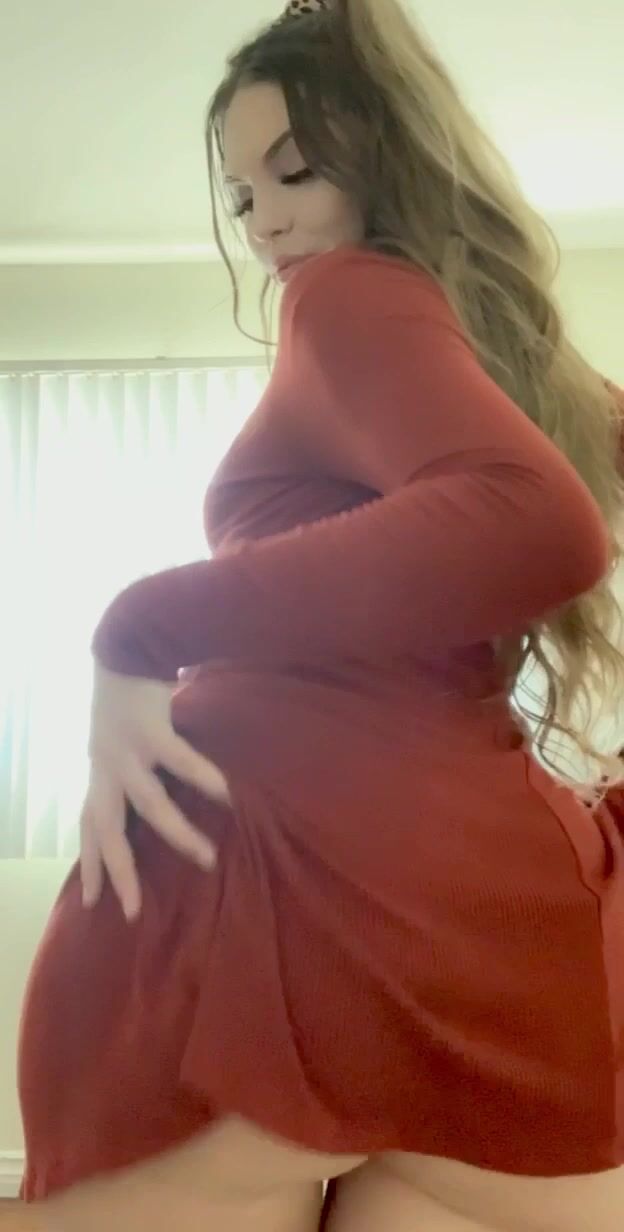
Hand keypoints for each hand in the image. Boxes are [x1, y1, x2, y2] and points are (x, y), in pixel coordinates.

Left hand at [80, 662, 229, 919]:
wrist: (125, 646)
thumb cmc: (130, 695)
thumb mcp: (122, 740)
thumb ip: (136, 768)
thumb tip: (161, 797)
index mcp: (100, 772)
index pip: (88, 826)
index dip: (89, 863)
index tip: (91, 901)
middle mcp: (105, 768)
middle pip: (107, 830)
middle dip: (119, 872)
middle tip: (133, 910)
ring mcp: (126, 750)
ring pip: (149, 805)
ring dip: (178, 835)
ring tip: (206, 858)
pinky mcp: (150, 728)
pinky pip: (179, 760)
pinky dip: (202, 778)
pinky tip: (225, 796)